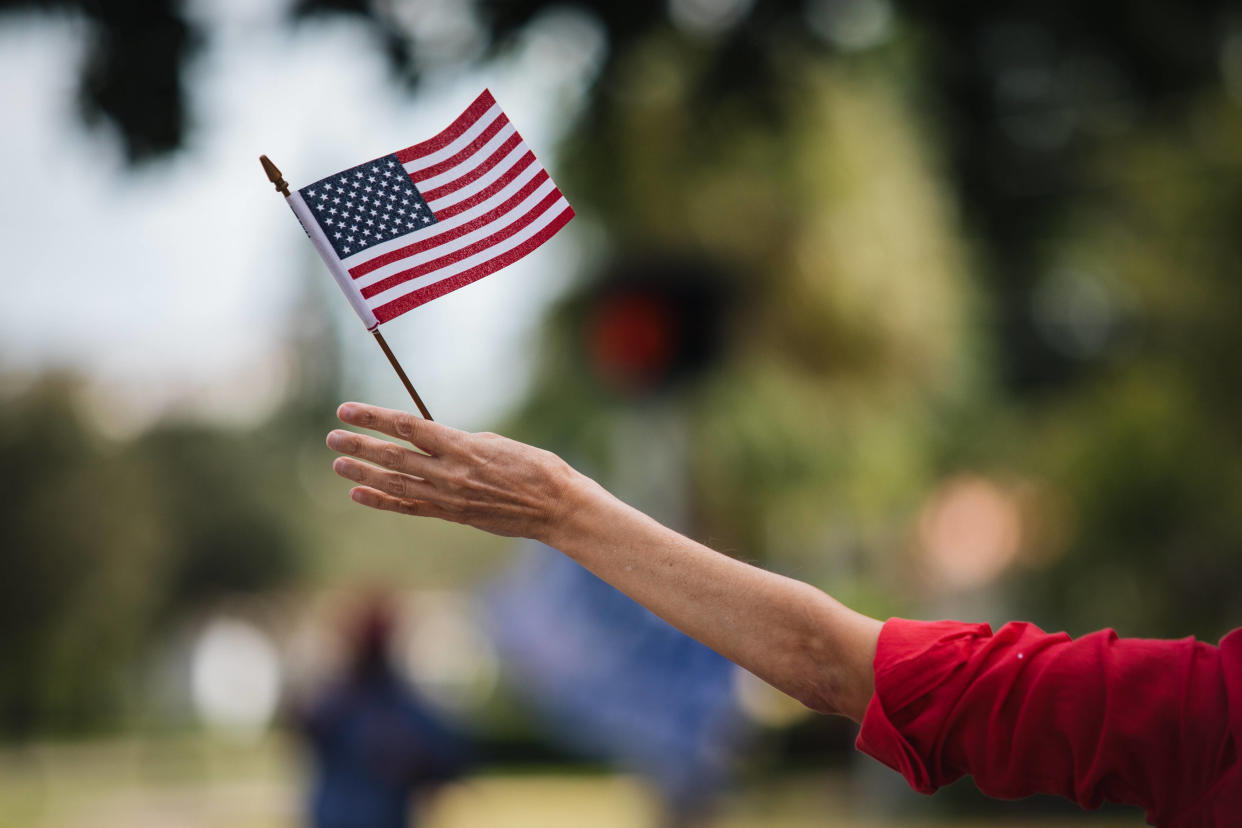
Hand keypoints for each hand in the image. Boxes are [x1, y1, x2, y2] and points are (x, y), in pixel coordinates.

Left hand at [326, 402, 576, 540]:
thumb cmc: (535, 467)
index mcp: (462, 446)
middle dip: (360, 446)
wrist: (556, 507)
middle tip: (332, 437)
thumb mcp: (498, 442)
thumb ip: (462, 442)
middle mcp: (450, 472)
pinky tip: (359, 493)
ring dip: (363, 472)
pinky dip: (382, 500)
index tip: (348, 410)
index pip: (407, 426)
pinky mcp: (453, 515)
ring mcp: (449, 496)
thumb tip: (435, 440)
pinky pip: (410, 507)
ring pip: (396, 482)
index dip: (373, 417)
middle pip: (394, 456)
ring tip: (337, 463)